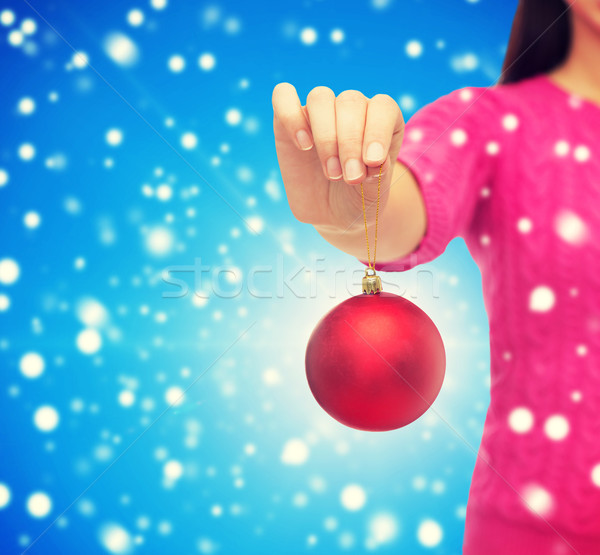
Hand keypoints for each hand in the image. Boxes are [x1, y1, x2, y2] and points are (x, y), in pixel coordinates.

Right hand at [272, 83, 404, 231]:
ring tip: (330, 172)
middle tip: (350, 178)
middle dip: (350, 142)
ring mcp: (320, 113)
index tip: (372, 161)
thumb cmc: (360, 198)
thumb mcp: (375, 194)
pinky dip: (291, 116)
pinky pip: (283, 96)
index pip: (382, 107)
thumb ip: (380, 176)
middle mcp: (352, 109)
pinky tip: (303, 145)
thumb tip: (375, 161)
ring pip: (320, 97)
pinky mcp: (288, 121)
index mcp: (382, 119)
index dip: (378, 130)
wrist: (333, 215)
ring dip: (326, 136)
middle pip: (350, 102)